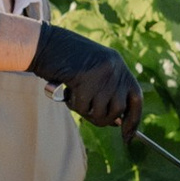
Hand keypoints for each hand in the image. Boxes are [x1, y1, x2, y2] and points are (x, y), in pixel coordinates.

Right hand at [28, 21, 144, 138]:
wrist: (44, 44)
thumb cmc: (64, 61)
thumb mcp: (91, 75)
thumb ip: (106, 94)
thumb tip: (118, 122)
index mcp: (118, 65)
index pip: (135, 98)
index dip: (134, 119)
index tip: (128, 136)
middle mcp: (115, 68)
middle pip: (119, 109)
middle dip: (103, 118)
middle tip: (87, 112)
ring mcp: (102, 73)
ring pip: (102, 112)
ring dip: (86, 111)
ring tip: (73, 96)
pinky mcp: (87, 79)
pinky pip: (84, 107)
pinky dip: (73, 105)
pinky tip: (66, 91)